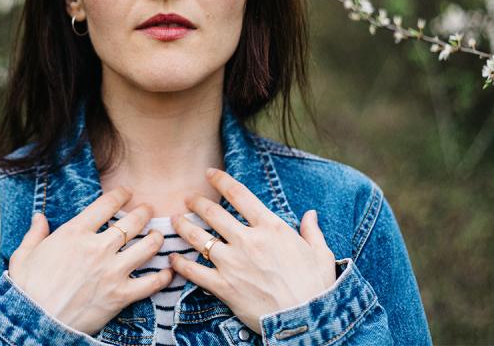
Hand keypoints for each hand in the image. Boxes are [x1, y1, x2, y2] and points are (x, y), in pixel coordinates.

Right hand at [6, 187, 174, 335]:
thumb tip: (39, 217)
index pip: (106, 204)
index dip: (121, 195)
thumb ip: (35, 233)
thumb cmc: (27, 289)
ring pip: (147, 247)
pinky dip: (163, 277)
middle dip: (144, 212)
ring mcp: (112, 271)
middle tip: (149, 210)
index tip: (126, 193)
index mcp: (75, 233)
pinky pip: (151, 283)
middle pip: (133, 222)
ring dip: (156, 239)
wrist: (34, 321)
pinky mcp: (120, 296)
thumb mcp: (24, 255)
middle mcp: (97, 248)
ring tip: (158, 236)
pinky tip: (168, 272)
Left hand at [168, 168, 337, 334]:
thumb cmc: (316, 287)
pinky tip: (173, 258)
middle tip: (187, 198)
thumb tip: (311, 214)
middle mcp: (249, 240)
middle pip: (214, 213)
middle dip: (196, 202)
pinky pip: (195, 271)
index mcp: (271, 228)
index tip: (210, 173)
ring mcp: (233, 263)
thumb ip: (312, 231)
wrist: (306, 319)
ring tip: (175, 220)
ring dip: (183, 227)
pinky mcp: (224, 286)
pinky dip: (180, 264)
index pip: (240, 195)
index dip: (221, 180)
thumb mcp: (320, 253)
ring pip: (199, 238)